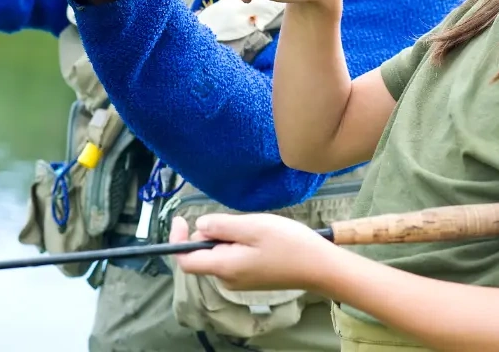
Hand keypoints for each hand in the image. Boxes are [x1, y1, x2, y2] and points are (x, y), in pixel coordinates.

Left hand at [169, 213, 339, 293]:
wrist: (320, 267)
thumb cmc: (288, 244)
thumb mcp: (253, 227)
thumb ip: (222, 227)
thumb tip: (198, 226)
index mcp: (224, 267)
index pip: (186, 261)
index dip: (178, 240)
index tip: (181, 218)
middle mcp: (228, 279)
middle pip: (205, 254)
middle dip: (213, 233)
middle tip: (241, 221)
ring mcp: (240, 281)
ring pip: (221, 254)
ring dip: (229, 237)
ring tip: (256, 228)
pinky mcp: (252, 278)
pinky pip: (234, 258)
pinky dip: (240, 244)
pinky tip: (262, 238)